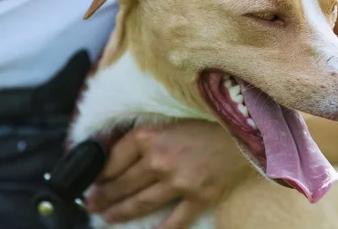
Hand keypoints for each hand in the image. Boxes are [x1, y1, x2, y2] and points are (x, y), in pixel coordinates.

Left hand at [85, 120, 247, 227]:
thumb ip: (143, 134)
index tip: (91, 180)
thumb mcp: (167, 118)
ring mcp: (180, 182)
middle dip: (103, 196)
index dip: (98, 172)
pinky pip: (174, 221)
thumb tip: (112, 148)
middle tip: (90, 204)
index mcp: (149, 136)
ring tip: (106, 217)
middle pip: (123, 183)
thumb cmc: (206, 118)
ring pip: (141, 203)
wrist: (246, 127)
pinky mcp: (200, 197)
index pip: (113, 159)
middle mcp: (160, 160)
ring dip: (120, 212)